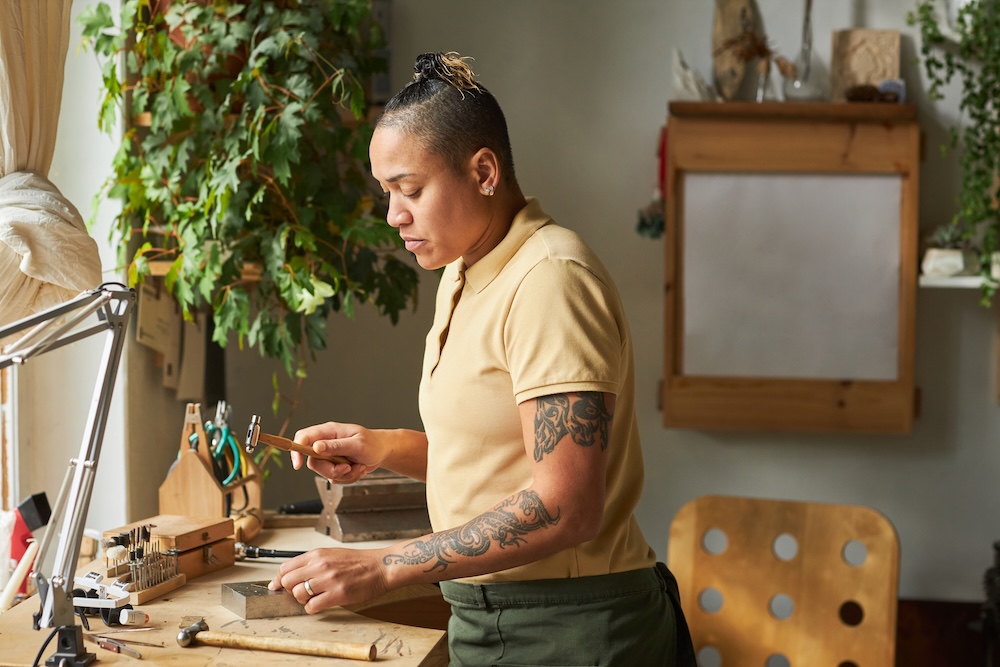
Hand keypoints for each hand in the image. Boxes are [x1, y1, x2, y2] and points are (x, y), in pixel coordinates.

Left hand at [267, 547, 389, 612]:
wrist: (379, 567)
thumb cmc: (357, 562)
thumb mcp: (331, 554)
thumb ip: (312, 563)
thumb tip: (291, 575)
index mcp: (317, 554)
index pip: (285, 567)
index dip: (279, 579)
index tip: (277, 586)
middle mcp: (320, 565)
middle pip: (287, 581)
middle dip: (290, 589)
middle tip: (300, 592)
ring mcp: (328, 580)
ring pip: (297, 594)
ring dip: (302, 599)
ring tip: (313, 597)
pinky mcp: (337, 594)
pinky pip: (311, 606)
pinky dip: (312, 608)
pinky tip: (320, 604)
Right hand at [292, 421, 383, 483]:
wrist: (383, 452)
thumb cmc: (373, 444)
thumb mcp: (357, 445)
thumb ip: (336, 446)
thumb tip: (316, 447)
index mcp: (329, 432)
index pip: (304, 438)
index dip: (297, 450)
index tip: (299, 465)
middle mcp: (326, 443)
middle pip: (313, 461)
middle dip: (330, 470)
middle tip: (347, 467)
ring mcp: (330, 456)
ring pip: (325, 473)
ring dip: (344, 474)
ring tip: (359, 466)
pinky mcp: (336, 466)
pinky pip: (335, 479)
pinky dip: (349, 478)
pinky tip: (359, 468)